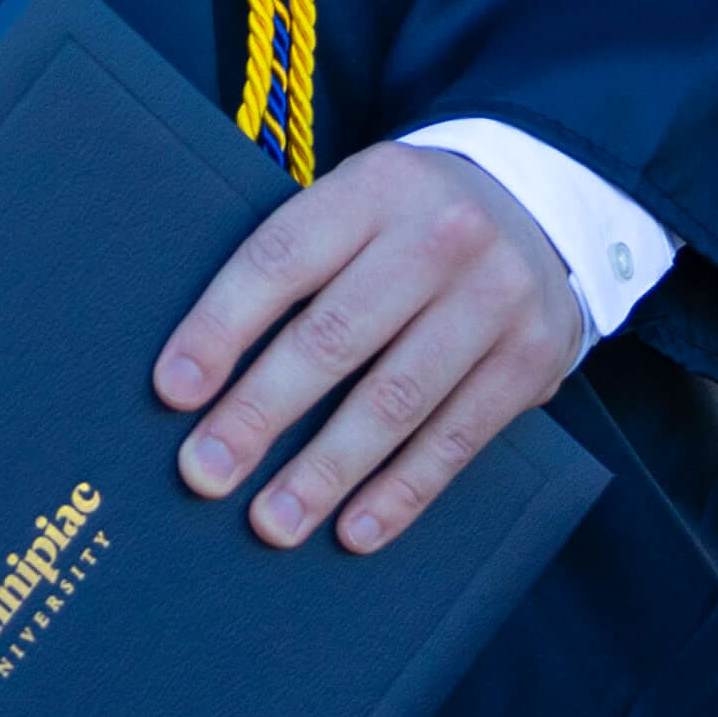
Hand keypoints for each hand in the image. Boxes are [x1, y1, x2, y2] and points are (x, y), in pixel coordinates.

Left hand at [157, 144, 585, 556]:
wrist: (543, 210)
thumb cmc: (409, 226)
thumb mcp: (360, 205)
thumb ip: (299, 265)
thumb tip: (198, 372)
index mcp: (375, 186)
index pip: (283, 257)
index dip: (223, 327)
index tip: (174, 391)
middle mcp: (440, 235)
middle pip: (333, 336)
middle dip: (260, 412)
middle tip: (206, 472)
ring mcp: (495, 296)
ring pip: (395, 399)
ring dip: (326, 471)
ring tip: (273, 522)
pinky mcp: (532, 357)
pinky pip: (457, 437)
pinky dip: (402, 491)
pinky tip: (356, 529)